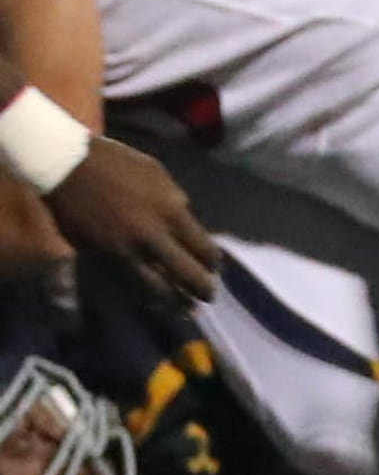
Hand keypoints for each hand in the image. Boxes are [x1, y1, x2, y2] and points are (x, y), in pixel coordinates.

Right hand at [48, 135, 217, 300]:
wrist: (67, 168)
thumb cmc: (117, 165)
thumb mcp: (159, 176)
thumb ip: (176, 203)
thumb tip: (187, 226)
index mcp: (171, 211)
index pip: (203, 249)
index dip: (212, 263)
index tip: (215, 268)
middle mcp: (152, 236)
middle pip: (186, 274)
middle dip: (202, 289)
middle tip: (208, 296)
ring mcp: (125, 251)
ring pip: (157, 288)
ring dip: (174, 302)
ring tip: (186, 309)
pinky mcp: (101, 260)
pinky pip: (128, 285)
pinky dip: (145, 296)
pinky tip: (154, 301)